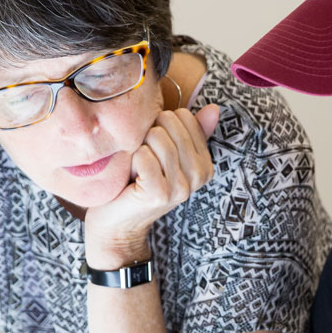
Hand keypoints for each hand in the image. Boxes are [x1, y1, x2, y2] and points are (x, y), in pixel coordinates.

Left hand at [84, 104, 221, 268]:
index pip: (185, 117)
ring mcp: (181, 187)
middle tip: (144, 159)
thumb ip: (191, 132)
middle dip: (149, 134)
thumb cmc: (139, 182)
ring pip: (156, 137)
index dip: (162, 125)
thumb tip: (214, 108)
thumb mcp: (168, 155)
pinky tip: (132, 177)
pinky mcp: (160, 194)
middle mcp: (198, 176)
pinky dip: (131, 161)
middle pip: (170, 124)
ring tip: (138, 168)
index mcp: (205, 164)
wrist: (118, 224)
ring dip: (138, 147)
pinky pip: (143, 156)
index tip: (155, 148)